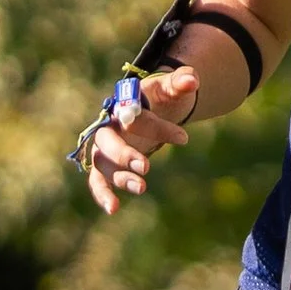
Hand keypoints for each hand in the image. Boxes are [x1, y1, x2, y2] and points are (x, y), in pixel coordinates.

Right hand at [83, 67, 198, 216]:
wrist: (152, 106)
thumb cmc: (162, 96)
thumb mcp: (173, 88)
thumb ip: (182, 82)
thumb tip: (192, 80)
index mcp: (123, 102)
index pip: (136, 117)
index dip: (158, 128)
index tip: (184, 138)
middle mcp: (109, 124)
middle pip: (107, 139)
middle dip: (124, 154)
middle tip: (146, 167)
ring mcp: (105, 145)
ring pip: (103, 162)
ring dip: (119, 177)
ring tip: (142, 188)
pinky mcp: (107, 163)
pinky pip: (98, 180)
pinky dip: (103, 194)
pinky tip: (113, 209)